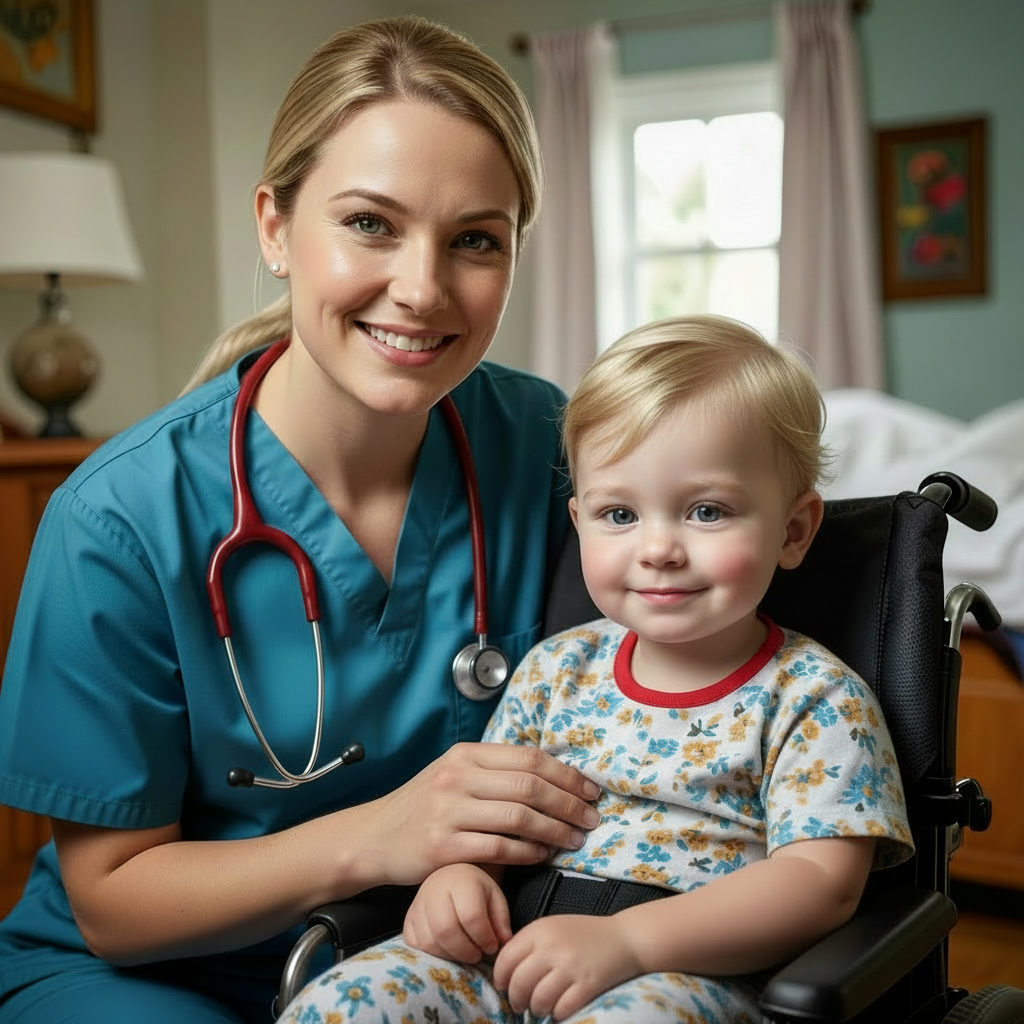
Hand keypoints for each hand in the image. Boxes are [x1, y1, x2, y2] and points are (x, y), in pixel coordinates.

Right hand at [364, 743, 600, 884]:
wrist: (375, 837)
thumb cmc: (424, 805)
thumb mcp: (453, 773)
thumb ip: (494, 769)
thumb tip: (552, 770)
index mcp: (466, 754)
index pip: (529, 758)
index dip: (567, 774)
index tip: (590, 789)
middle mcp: (457, 777)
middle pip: (530, 786)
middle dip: (569, 803)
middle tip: (592, 818)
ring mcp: (448, 812)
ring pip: (519, 817)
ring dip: (555, 830)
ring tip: (575, 840)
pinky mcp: (442, 848)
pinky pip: (498, 848)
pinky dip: (528, 851)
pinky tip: (542, 854)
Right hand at [403, 864, 510, 962]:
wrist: (451, 875)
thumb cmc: (476, 889)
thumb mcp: (495, 896)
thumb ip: (501, 919)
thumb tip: (503, 942)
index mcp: (461, 879)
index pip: (471, 916)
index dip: (484, 937)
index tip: (492, 946)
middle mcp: (435, 888)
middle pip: (445, 930)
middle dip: (465, 951)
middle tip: (477, 955)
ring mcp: (418, 903)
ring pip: (428, 941)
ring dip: (449, 956)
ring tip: (464, 953)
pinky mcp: (408, 918)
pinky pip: (415, 945)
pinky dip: (432, 954)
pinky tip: (448, 951)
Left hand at [493, 914, 642, 1020]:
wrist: (625, 938)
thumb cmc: (586, 934)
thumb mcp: (553, 927)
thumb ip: (530, 943)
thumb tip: (505, 972)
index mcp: (540, 929)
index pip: (506, 958)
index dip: (500, 977)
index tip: (503, 986)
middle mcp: (552, 946)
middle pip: (519, 982)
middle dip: (516, 999)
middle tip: (520, 1004)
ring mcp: (571, 966)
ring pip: (538, 999)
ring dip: (536, 1008)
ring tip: (541, 1007)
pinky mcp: (588, 985)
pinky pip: (561, 1009)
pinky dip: (557, 1013)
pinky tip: (560, 1008)